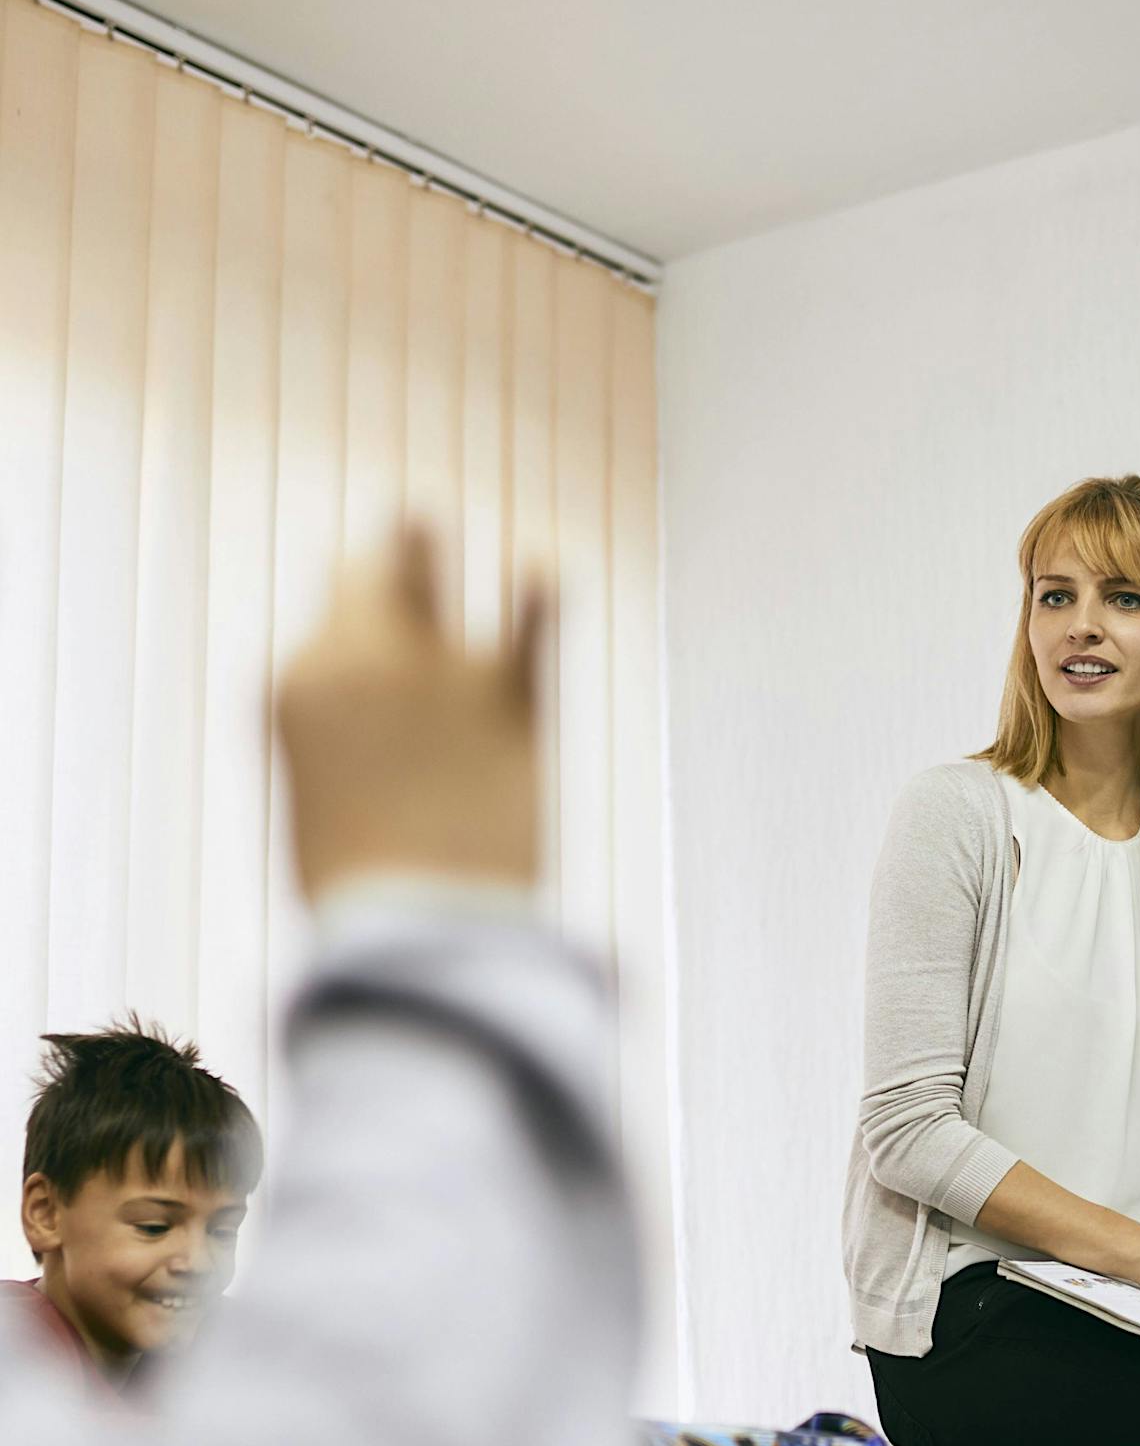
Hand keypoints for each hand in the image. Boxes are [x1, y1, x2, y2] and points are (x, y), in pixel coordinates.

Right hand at [276, 526, 546, 901]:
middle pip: (360, 572)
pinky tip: (542, 569)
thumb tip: (384, 733)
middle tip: (392, 567)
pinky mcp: (507, 687)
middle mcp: (352, 655)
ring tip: (430, 512)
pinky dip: (538, 584)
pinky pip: (530, 607)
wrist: (420, 933)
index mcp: (292, 686)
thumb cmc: (374, 894)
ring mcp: (430, 663)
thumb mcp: (335, 807)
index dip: (354, 649)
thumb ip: (354, 747)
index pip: (324, 632)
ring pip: (420, 554)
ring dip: (425, 534)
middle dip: (375, 568)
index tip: (377, 688)